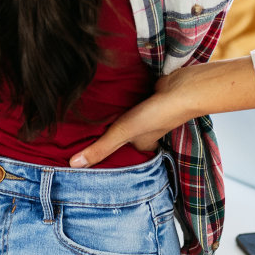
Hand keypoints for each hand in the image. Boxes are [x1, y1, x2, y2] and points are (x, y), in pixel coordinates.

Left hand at [70, 68, 192, 167]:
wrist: (181, 89)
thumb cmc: (156, 115)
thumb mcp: (123, 133)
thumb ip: (100, 148)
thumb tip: (73, 166)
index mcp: (142, 147)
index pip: (122, 154)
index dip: (108, 154)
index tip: (87, 152)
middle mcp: (145, 133)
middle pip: (123, 135)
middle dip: (109, 132)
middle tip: (84, 130)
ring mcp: (148, 115)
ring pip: (126, 119)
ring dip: (115, 115)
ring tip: (90, 113)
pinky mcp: (148, 98)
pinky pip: (131, 102)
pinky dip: (122, 101)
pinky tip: (110, 95)